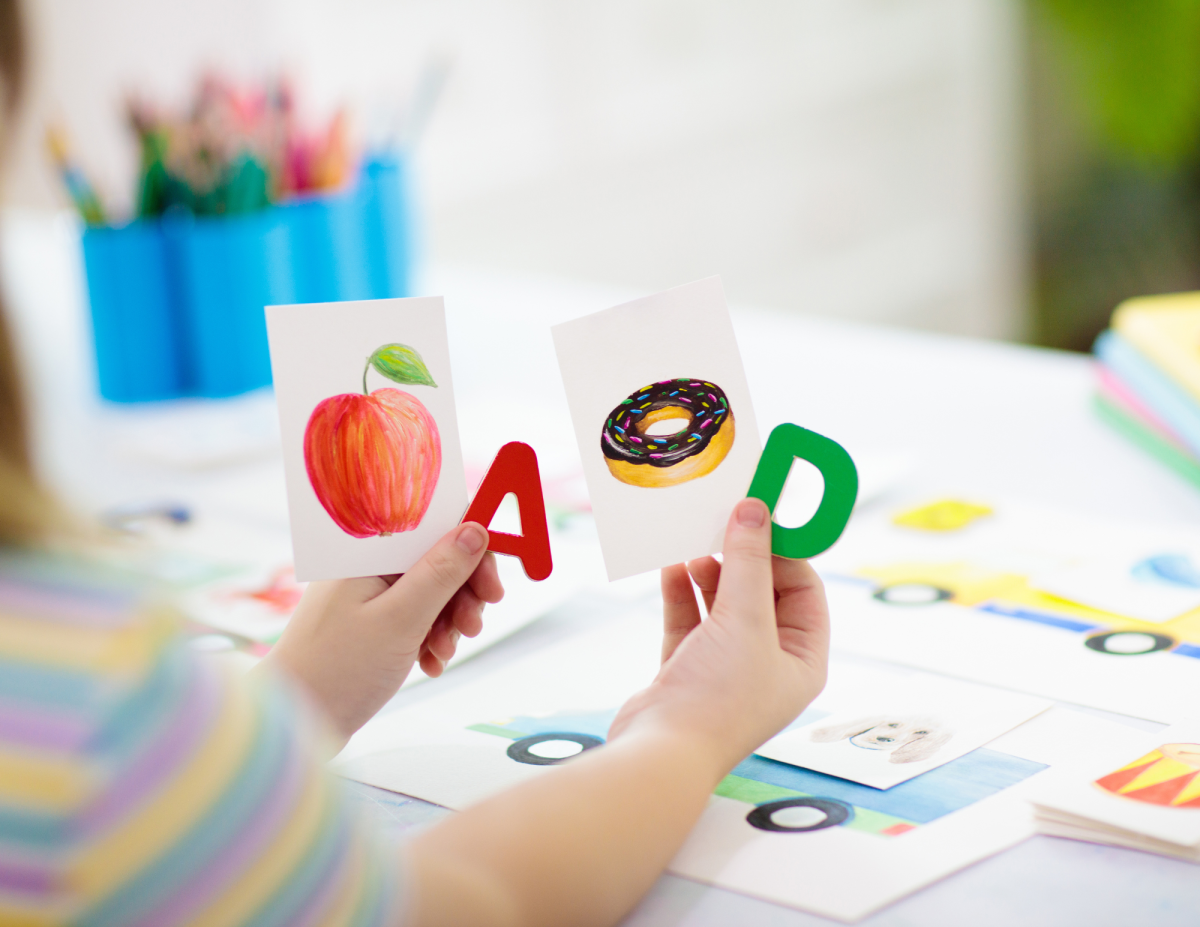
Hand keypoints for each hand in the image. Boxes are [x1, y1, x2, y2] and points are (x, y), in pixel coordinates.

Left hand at [261, 522, 502, 746]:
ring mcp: (368, 596)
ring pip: (431, 592)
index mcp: (368, 552)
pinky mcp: (371, 624)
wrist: (294, 723)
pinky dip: (430, 638)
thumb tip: (475, 531)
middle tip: (473, 625)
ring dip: (449, 622)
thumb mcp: (401, 619)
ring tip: (444, 652)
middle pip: (436, 560)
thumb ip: (441, 572)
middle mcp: (368, 566)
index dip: (470, 550)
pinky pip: (416, 618)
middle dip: (463, 593)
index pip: (433, 527)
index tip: (492, 586)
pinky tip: (430, 662)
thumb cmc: (336, 669)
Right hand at [609, 497, 828, 773]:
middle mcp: (768, 662)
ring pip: (723, 602)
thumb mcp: (743, 620)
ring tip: (693, 542)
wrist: (661, 753)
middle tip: (723, 519)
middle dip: (742, 556)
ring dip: (709, 571)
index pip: (803, 589)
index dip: (784, 550)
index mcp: (801, 659)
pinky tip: (671, 566)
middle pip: (762, 592)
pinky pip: (689, 618)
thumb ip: (749, 562)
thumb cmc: (717, 699)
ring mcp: (726, 665)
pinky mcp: (688, 667)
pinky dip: (682, 591)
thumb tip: (754, 510)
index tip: (759, 514)